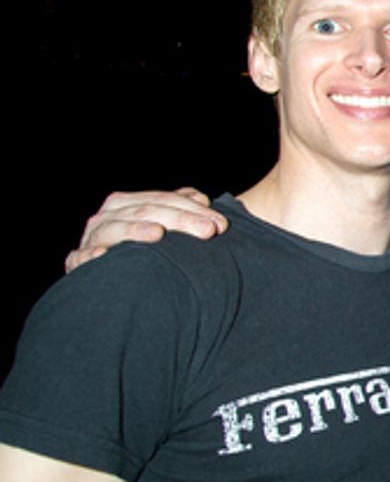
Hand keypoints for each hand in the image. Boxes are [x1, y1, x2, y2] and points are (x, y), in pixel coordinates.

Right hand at [65, 188, 227, 272]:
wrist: (108, 283)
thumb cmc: (143, 251)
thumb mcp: (161, 226)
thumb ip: (180, 208)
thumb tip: (200, 198)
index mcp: (125, 204)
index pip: (163, 200)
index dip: (192, 209)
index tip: (220, 224)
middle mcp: (106, 217)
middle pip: (144, 211)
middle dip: (179, 219)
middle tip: (208, 231)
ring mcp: (91, 239)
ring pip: (115, 229)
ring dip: (135, 230)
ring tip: (158, 234)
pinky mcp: (77, 262)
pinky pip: (80, 258)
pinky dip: (90, 256)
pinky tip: (104, 256)